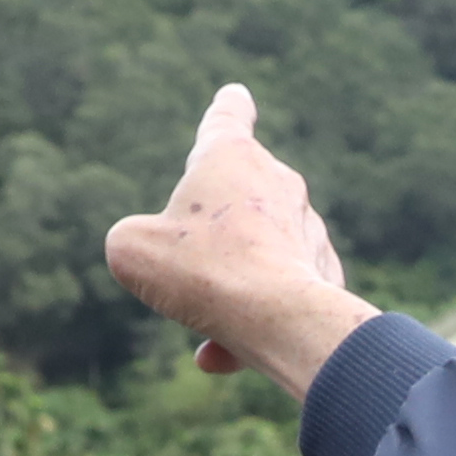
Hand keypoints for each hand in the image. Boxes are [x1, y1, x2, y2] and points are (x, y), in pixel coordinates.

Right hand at [102, 85, 376, 395]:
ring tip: (204, 333)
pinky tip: (221, 357)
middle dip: (209, 235)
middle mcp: (277, 183)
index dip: (226, 109)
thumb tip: (151, 258)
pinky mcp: (324, 272)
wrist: (279, 318)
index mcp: (231, 158)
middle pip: (238, 198)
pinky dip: (248, 324)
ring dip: (223, 293)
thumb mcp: (132, 251)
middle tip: (189, 270)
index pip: (226, 120)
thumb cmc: (201, 271)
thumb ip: (132, 242)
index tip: (236, 98)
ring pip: (253, 258)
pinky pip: (276, 295)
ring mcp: (307, 227)